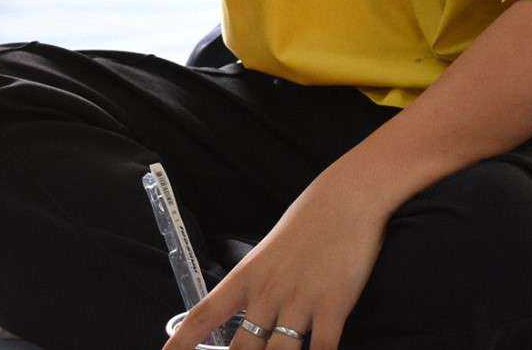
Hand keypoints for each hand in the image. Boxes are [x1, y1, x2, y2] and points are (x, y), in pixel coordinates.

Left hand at [162, 172, 388, 349]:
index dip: (183, 339)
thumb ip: (259, 282)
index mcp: (248, 275)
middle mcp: (268, 292)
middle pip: (243, 348)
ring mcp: (300, 301)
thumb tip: (252, 310)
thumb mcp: (271, 249)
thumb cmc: (310, 219)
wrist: (348, 197)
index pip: (206, 313)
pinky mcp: (333, 306)